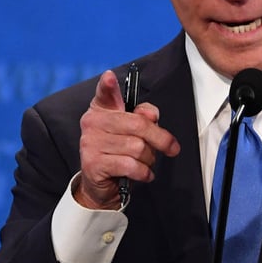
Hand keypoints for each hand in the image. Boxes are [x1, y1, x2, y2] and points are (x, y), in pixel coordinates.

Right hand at [76, 70, 180, 208]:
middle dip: (160, 138)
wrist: (101, 185)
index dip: (108, 85)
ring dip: (149, 159)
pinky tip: (142, 173)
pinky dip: (143, 172)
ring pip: (138, 147)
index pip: (104, 93)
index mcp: (102, 109)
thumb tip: (151, 115)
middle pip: (138, 124)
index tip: (110, 77)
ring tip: (145, 163)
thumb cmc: (120, 153)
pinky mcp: (93, 164)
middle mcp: (92, 122)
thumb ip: (143, 118)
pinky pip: (130, 165)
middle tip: (171, 148)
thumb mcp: (134, 132)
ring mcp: (90, 143)